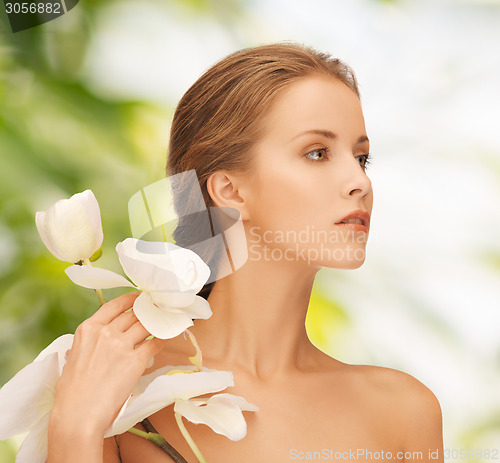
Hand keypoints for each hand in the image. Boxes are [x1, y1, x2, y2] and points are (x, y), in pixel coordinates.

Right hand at [49, 291, 167, 435]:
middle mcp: (105, 332)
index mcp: (88, 329)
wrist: (78, 415)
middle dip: (148, 309)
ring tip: (166, 320)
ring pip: (146, 325)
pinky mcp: (135, 360)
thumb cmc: (72, 392)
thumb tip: (94, 343)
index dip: (132, 299)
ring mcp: (121, 345)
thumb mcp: (74, 358)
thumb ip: (88, 344)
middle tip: (159, 308)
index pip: (115, 305)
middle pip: (134, 313)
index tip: (141, 297)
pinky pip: (154, 343)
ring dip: (158, 322)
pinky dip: (162, 339)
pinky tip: (166, 338)